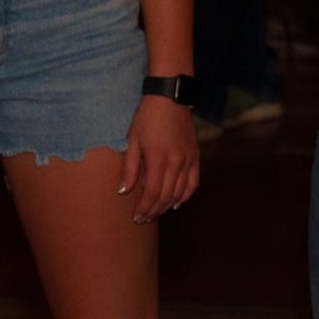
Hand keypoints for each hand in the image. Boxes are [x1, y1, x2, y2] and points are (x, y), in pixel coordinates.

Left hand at [119, 94, 198, 224]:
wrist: (170, 99)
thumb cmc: (146, 118)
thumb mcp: (132, 141)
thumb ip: (129, 168)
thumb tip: (123, 192)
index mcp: (158, 159)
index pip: (152, 193)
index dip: (144, 208)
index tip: (136, 217)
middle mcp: (177, 163)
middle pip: (166, 196)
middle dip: (154, 211)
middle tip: (143, 220)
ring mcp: (189, 160)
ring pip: (180, 192)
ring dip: (167, 206)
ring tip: (155, 213)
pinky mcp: (195, 157)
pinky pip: (193, 183)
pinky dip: (185, 196)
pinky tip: (176, 203)